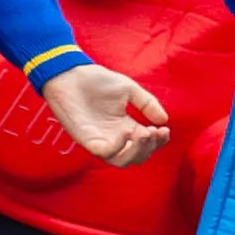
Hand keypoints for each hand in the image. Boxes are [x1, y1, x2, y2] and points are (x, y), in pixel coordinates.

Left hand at [41, 61, 171, 169]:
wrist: (70, 73)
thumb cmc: (96, 80)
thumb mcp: (129, 89)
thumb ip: (147, 104)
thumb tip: (164, 120)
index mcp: (125, 127)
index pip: (146, 144)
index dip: (158, 142)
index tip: (164, 130)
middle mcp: (114, 138)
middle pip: (136, 157)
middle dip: (150, 148)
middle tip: (154, 132)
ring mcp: (100, 140)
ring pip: (121, 161)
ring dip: (136, 152)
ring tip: (144, 134)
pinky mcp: (86, 139)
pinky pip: (103, 152)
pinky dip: (118, 146)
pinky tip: (126, 131)